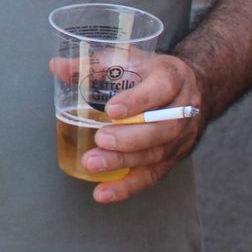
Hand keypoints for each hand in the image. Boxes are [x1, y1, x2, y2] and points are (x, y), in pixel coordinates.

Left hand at [79, 53, 207, 202]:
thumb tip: (57, 67)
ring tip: (93, 165)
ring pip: (157, 153)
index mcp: (172, 77)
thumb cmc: (151, 72)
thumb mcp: (128, 58)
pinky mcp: (175, 157)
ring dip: (124, 162)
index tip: (111, 110)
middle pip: (161, 128)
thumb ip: (93, 64)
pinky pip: (153, 175)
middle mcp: (184, 108)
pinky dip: (127, 186)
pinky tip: (104, 192)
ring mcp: (182, 136)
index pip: (160, 89)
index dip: (138, 101)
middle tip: (100, 140)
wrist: (194, 86)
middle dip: (129, 137)